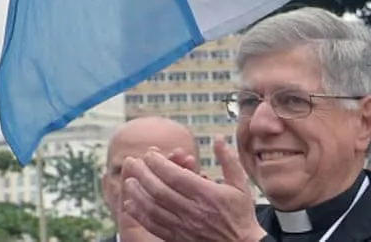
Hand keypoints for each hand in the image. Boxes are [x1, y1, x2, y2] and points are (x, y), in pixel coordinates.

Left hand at [122, 139, 265, 241]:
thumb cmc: (241, 213)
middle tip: (133, 162)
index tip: (150, 153)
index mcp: (208, 194)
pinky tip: (130, 204)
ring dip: (137, 193)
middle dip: (144, 174)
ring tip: (129, 180)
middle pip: (160, 190)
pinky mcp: (177, 237)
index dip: (160, 163)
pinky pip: (152, 225)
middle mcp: (193, 210)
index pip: (176, 176)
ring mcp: (183, 226)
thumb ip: (228, 160)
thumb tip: (218, 139)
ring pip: (153, 207)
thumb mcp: (240, 183)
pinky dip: (139, 214)